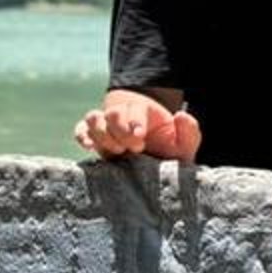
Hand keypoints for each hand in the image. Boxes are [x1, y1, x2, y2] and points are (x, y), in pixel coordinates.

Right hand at [74, 90, 201, 162]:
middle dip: (120, 131)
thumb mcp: (184, 146)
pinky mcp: (96, 139)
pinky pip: (81, 130)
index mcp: (145, 115)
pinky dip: (82, 134)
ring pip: (94, 118)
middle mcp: (124, 117)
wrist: (154, 163)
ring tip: (115, 151)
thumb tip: (180, 115)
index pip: (135, 110)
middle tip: (132, 149)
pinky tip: (89, 145)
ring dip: (100, 133)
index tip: (140, 137)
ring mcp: (107, 127)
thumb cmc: (170, 154)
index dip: (134, 121)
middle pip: (112, 113)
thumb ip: (190, 132)